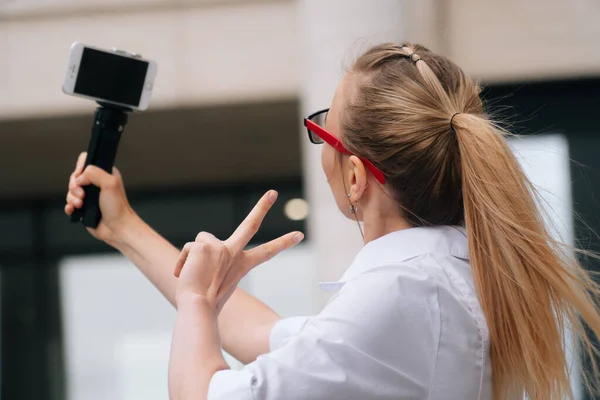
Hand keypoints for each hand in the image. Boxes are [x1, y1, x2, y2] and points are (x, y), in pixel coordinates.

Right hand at [64, 152, 136, 244]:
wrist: (117, 228)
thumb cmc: (118, 207)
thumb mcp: (110, 183)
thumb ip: (94, 173)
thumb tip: (79, 178)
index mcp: (104, 173)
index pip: (86, 161)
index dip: (80, 168)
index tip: (81, 177)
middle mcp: (96, 183)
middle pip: (74, 177)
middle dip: (74, 186)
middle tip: (83, 195)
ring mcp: (89, 196)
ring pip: (70, 191)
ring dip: (72, 198)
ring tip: (81, 205)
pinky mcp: (83, 208)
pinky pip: (69, 204)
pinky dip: (69, 207)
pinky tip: (74, 210)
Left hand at [174, 190, 303, 312]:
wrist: (198, 307)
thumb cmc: (206, 302)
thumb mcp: (218, 283)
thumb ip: (217, 266)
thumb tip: (203, 251)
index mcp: (242, 265)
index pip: (266, 252)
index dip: (283, 243)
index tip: (299, 234)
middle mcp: (234, 253)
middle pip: (250, 226)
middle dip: (262, 208)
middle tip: (273, 193)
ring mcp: (220, 247)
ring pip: (202, 241)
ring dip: (193, 256)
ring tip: (192, 275)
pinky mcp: (204, 245)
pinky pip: (188, 249)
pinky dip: (182, 262)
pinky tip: (184, 274)